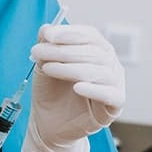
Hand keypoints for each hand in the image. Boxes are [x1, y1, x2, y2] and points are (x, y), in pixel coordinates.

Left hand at [24, 24, 124, 151]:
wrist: (48, 123)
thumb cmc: (51, 92)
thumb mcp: (44, 65)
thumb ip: (46, 46)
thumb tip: (46, 28)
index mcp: (96, 51)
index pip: (89, 35)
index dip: (69, 33)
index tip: (47, 35)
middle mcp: (109, 65)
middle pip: (94, 52)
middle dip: (63, 50)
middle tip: (37, 53)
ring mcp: (114, 85)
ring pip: (101, 71)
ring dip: (71, 68)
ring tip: (48, 69)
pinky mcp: (114, 107)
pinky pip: (112, 95)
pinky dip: (95, 89)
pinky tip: (77, 87)